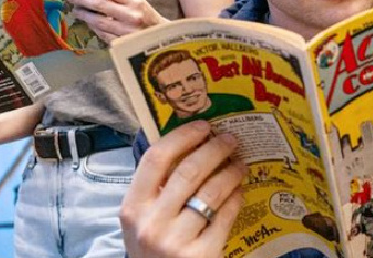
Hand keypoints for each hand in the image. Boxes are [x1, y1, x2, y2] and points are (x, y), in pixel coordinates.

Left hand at [67, 0, 166, 41]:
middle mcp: (131, 15)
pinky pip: (103, 34)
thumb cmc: (147, 17)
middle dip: (82, 0)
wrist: (160, 38)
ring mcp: (125, 31)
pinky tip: (89, 23)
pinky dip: (94, 28)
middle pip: (100, 5)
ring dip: (85, 15)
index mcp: (135, 1)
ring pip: (99, 21)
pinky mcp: (122, 44)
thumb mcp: (137, 1)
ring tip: (77, 11)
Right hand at [120, 122, 245, 257]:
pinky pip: (224, 216)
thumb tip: (188, 145)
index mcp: (132, 208)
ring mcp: (176, 240)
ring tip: (240, 163)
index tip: (203, 126)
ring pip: (211, 192)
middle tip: (230, 139)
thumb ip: (156, 189)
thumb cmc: (152, 248)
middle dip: (215, 149)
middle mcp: (151, 223)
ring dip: (230, 171)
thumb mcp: (142, 219)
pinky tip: (240, 190)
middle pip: (189, 171)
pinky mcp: (202, 255)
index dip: (182, 136)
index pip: (155, 158)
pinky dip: (236, 198)